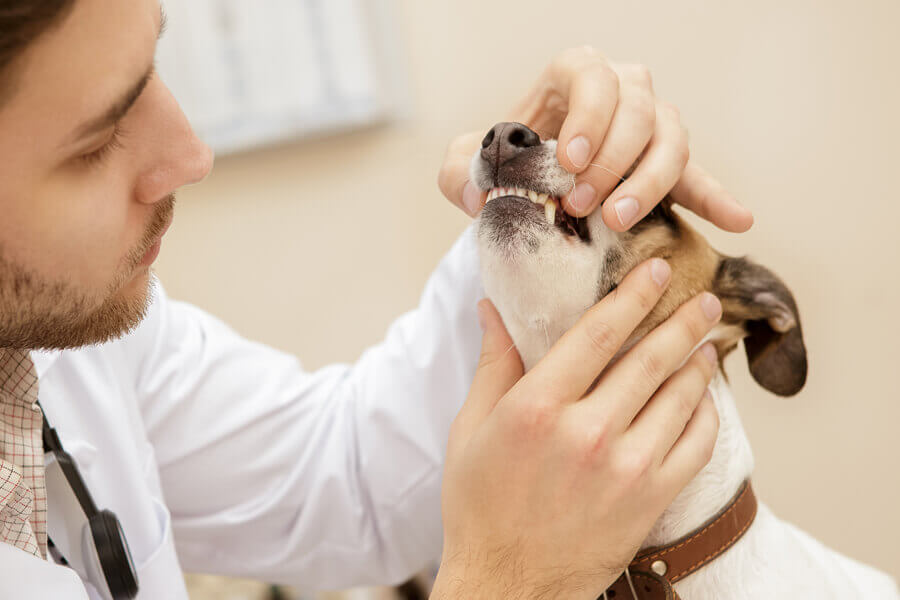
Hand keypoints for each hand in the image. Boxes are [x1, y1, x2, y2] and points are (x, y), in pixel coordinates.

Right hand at [431, 259, 721, 599]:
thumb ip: (493, 364)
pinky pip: (695, 446)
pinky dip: (705, 415)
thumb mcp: (472, 429)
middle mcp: (587, 433)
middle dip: (681, 321)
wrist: (508, 583)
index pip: (598, 333)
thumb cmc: (482, 505)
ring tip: (706, 341)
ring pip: (679, 398)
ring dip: (698, 362)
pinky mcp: (650, 500)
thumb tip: (492, 308)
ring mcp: (626, 469)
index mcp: (537, 408)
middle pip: (650, 359)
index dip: (632, 295)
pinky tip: (703, 398)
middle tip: (700, 297)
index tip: (656, 271)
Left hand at [438, 47, 752, 232]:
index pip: (591, 76)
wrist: (526, 184)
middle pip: (638, 109)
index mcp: (573, 75)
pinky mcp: (667, 165)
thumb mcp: (467, 163)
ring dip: (650, 182)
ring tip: (620, 221)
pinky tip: (738, 221)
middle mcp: (621, 90)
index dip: (588, 116)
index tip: (569, 163)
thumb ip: (461, 170)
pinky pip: (699, 176)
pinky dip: (717, 197)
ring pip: (672, 138)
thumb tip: (480, 192)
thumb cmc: (501, 164)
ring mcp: (650, 124)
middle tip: (583, 207)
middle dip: (613, 161)